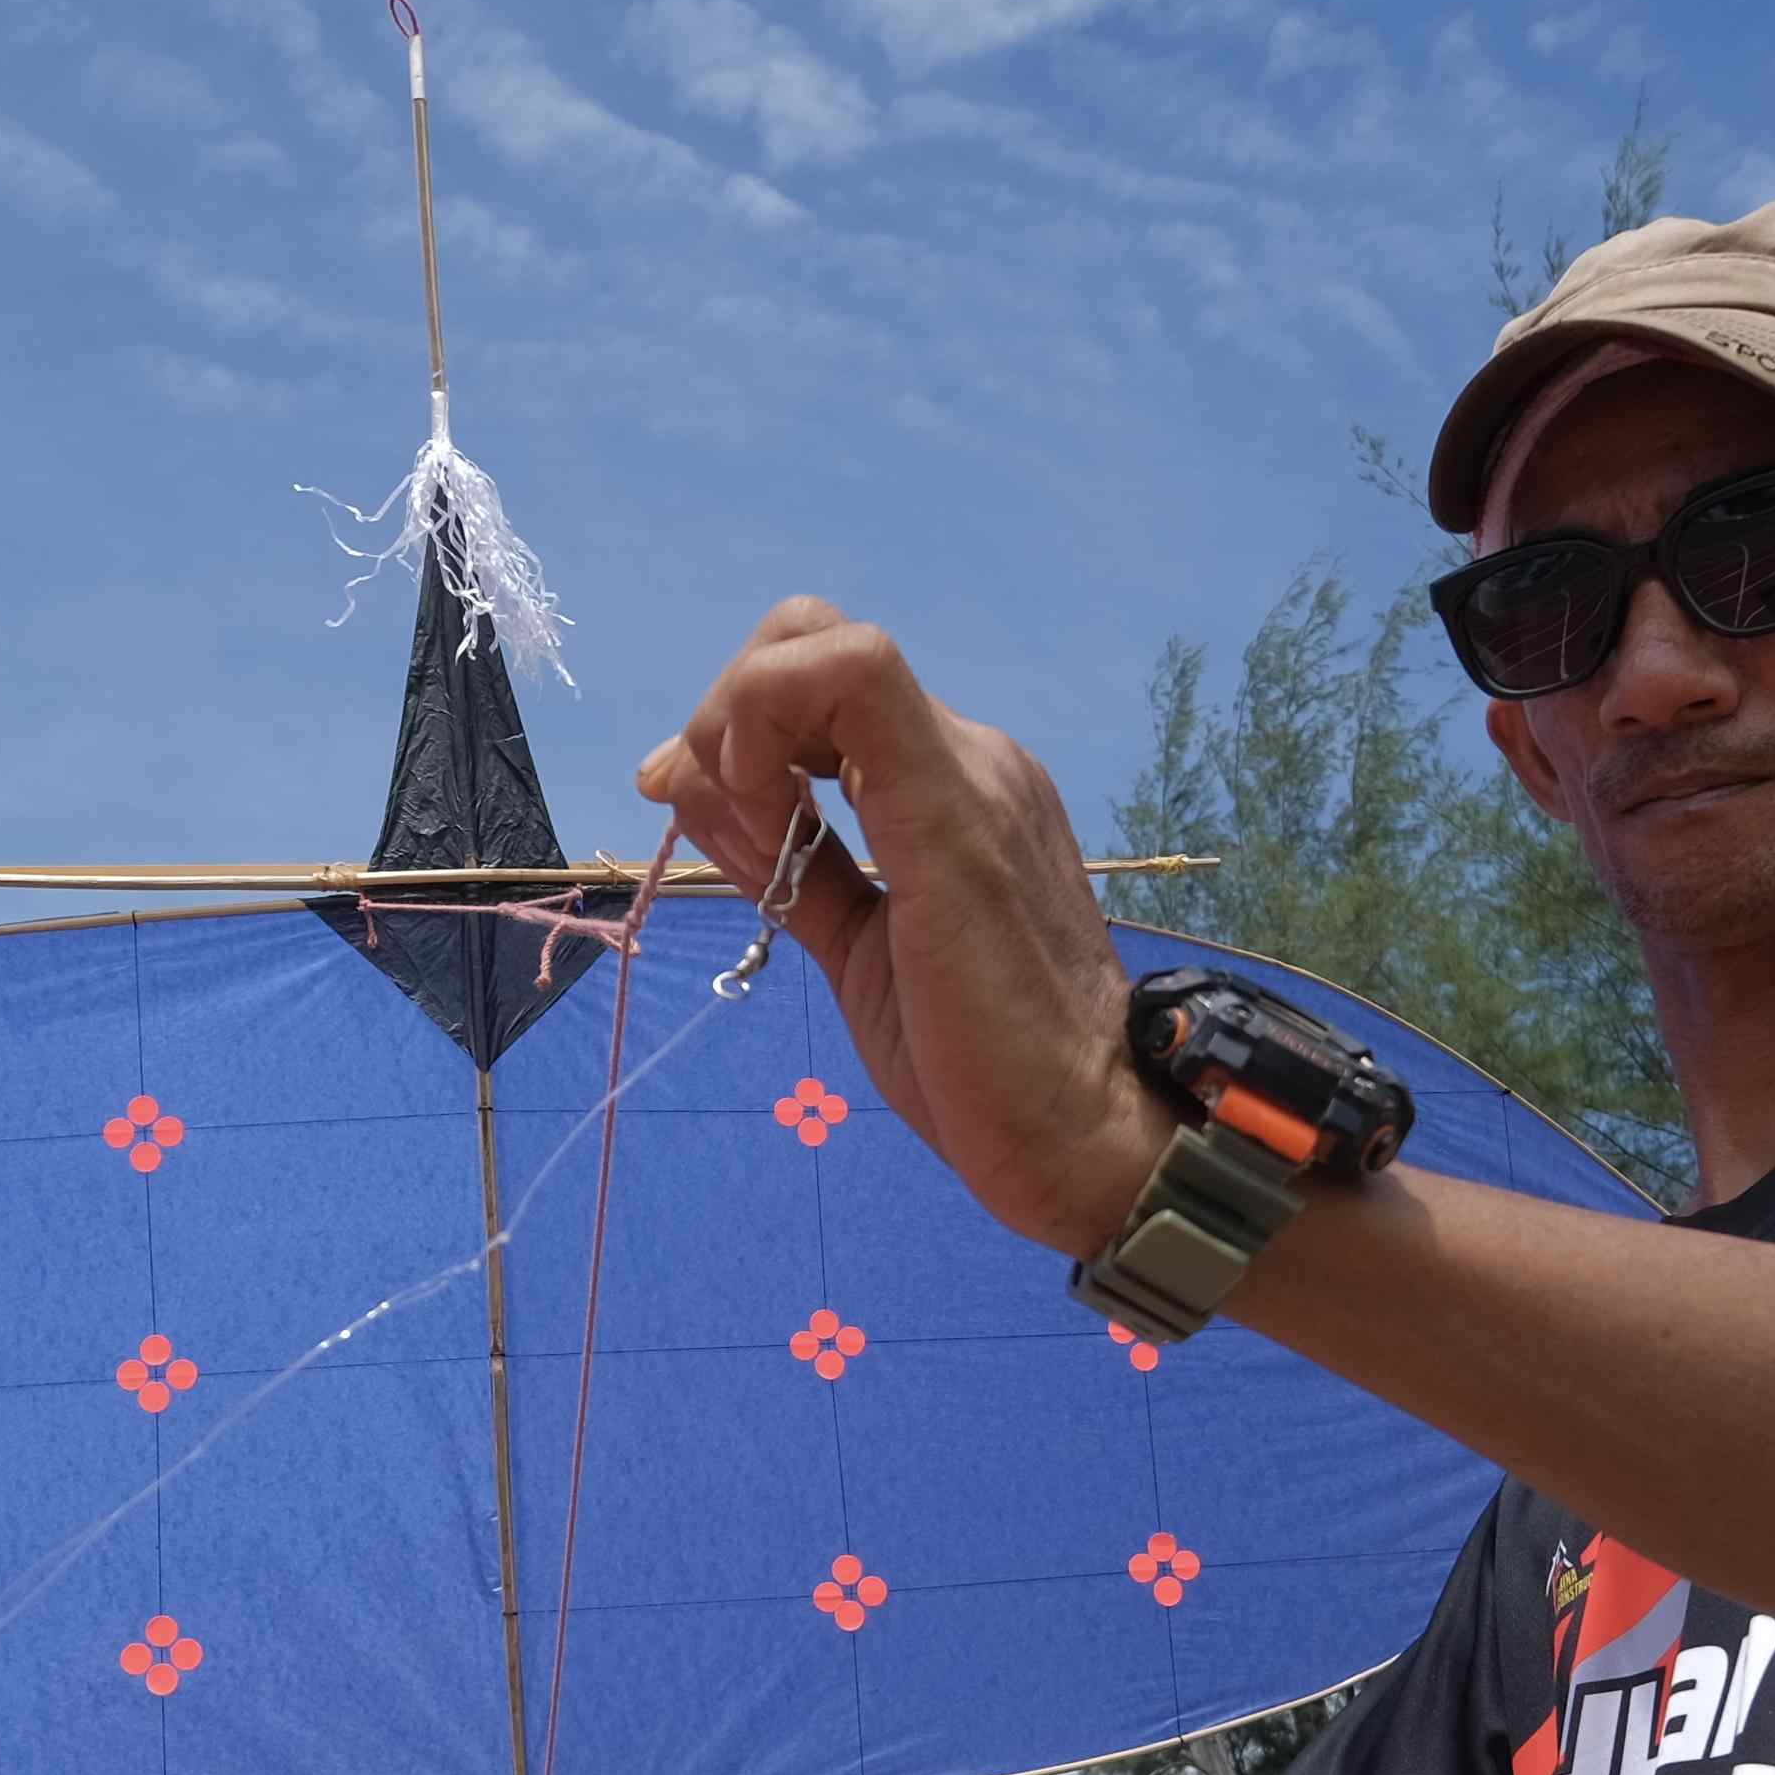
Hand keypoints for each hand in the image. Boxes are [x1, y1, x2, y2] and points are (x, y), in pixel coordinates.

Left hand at [640, 600, 1176, 1258]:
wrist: (1084, 1135)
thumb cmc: (983, 1067)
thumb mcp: (859, 948)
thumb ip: (793, 869)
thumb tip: (698, 796)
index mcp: (953, 788)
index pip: (821, 683)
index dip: (732, 724)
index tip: (690, 808)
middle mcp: (971, 756)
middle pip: (808, 639)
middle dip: (725, 714)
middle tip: (726, 828)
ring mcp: (970, 770)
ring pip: (819, 641)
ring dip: (738, 726)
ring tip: (757, 843)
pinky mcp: (951, 804)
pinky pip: (847, 678)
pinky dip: (765, 728)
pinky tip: (770, 829)